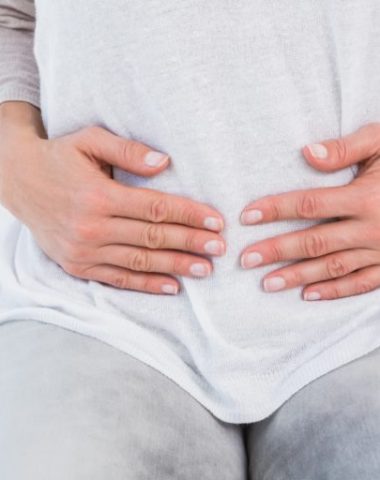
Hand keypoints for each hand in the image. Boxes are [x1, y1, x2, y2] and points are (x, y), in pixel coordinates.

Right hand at [0, 110, 225, 294]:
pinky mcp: (77, 265)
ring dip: (176, 267)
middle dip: (191, 243)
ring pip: (140, 262)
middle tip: (220, 248)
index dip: (189, 214)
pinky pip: (118, 279)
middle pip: (152, 237)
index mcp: (98, 195)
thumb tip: (165, 163)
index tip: (216, 221)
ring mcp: (83, 250)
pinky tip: (172, 286)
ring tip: (205, 269)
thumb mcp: (89, 140)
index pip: (156, 207)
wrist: (18, 180)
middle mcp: (91, 226)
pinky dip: (146, 285)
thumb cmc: (59, 157)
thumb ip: (128, 151)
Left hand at [239, 122, 379, 300]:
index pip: (310, 204)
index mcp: (367, 197)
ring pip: (332, 267)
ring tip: (266, 283)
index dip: (276, 209)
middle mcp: (372, 228)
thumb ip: (347, 148)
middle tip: (245, 260)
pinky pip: (361, 284)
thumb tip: (306, 153)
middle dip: (277, 251)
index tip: (247, 216)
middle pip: (314, 241)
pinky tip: (308, 295)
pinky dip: (334, 291)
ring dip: (298, 276)